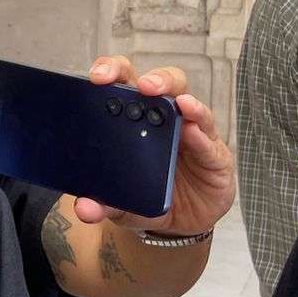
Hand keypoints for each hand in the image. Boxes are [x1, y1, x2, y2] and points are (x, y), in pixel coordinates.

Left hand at [77, 55, 235, 235]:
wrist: (179, 223)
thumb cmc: (145, 197)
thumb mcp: (119, 202)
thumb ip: (101, 203)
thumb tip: (83, 209)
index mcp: (133, 118)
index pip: (123, 84)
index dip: (112, 72)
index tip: (97, 76)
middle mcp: (163, 118)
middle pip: (161, 83)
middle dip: (153, 79)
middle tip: (143, 86)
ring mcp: (191, 133)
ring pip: (190, 103)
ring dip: (182, 100)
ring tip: (177, 102)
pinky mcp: (214, 154)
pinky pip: (208, 140)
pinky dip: (200, 133)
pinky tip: (192, 130)